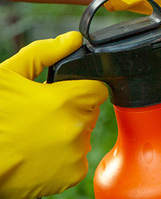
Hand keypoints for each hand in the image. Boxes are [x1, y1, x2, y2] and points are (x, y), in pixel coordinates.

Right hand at [0, 32, 107, 198]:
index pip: (97, 88)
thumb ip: (43, 53)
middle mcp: (75, 129)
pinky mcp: (71, 175)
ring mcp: (75, 154)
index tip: (67, 92)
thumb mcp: (7, 76)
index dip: (82, 87)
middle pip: (90, 110)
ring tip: (38, 134)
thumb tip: (72, 40)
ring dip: (68, 131)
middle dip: (72, 108)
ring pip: (83, 134)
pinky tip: (41, 152)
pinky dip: (65, 155)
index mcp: (66, 101)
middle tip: (45, 113)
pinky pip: (78, 158)